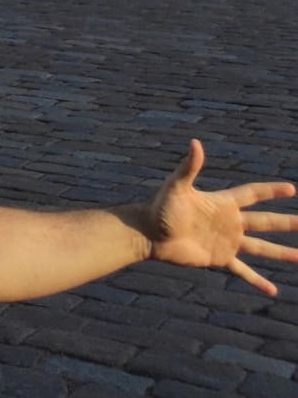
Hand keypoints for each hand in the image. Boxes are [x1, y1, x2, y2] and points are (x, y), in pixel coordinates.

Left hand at [143, 140, 297, 295]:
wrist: (150, 234)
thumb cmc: (161, 208)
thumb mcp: (176, 187)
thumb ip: (189, 167)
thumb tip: (196, 143)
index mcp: (222, 203)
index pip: (252, 194)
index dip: (271, 191)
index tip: (292, 188)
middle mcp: (229, 222)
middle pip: (264, 221)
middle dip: (285, 222)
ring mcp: (226, 241)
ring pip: (260, 247)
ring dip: (280, 253)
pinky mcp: (220, 259)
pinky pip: (243, 272)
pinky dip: (257, 281)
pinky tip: (273, 291)